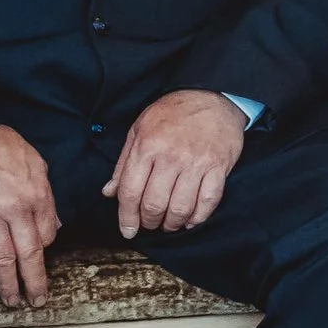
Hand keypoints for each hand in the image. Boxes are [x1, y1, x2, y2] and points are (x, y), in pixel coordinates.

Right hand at [0, 125, 60, 306]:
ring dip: (7, 283)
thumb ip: (47, 195)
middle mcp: (16, 210)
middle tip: (36, 301)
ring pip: (1, 257)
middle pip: (28, 254)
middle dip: (33, 281)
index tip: (39, 263)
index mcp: (37, 197)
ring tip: (11, 299)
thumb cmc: (1, 145)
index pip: (46, 236)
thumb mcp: (37, 164)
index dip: (43, 253)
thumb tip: (54, 225)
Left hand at [105, 90, 246, 238]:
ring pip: (180, 208)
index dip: (127, 217)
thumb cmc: (173, 113)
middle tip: (151, 224)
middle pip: (154, 204)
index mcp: (147, 147)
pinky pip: (208, 201)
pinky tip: (191, 220)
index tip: (128, 230)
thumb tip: (109, 192)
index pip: (130, 192)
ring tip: (170, 224)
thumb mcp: (139, 130)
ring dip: (173, 224)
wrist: (212, 97)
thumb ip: (124, 163)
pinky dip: (198, 217)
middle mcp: (170, 157)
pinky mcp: (218, 167)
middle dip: (150, 222)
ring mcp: (196, 163)